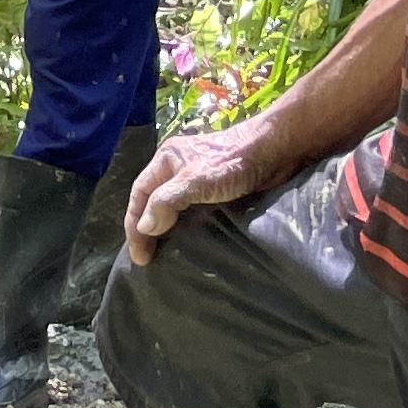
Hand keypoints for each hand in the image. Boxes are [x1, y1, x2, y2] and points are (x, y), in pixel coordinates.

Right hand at [120, 122, 279, 263]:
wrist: (274, 150)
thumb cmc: (231, 162)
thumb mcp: (194, 180)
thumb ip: (166, 201)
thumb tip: (143, 228)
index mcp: (165, 160)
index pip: (139, 195)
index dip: (134, 225)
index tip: (139, 256)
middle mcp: (177, 168)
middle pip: (152, 200)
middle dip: (146, 228)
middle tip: (148, 257)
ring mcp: (197, 178)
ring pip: (172, 206)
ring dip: (165, 228)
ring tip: (165, 253)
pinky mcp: (217, 189)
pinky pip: (192, 210)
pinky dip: (185, 225)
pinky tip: (190, 239)